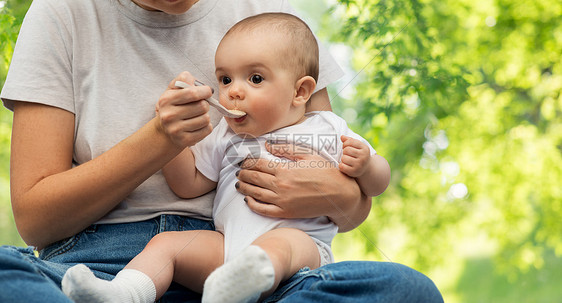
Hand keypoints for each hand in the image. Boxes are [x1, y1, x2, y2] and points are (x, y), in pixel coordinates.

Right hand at [155, 72, 213, 147]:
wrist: (165, 130)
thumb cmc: (174, 105)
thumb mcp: (174, 89)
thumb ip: (184, 79)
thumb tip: (198, 84)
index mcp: (166, 100)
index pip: (192, 93)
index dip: (205, 91)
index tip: (208, 92)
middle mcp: (169, 116)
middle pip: (202, 106)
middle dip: (205, 104)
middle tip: (200, 106)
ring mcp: (176, 130)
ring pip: (206, 119)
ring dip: (206, 116)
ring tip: (198, 116)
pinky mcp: (184, 141)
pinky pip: (207, 130)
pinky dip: (207, 127)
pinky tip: (198, 125)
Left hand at [235, 142, 368, 230]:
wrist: (339, 194)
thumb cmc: (326, 172)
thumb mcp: (308, 154)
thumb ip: (286, 149)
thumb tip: (267, 145)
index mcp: (285, 169)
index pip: (258, 163)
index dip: (248, 161)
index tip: (243, 161)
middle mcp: (280, 185)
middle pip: (254, 178)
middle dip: (243, 174)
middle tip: (238, 172)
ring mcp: (282, 201)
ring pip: (255, 193)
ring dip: (244, 187)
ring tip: (238, 183)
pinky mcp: (285, 213)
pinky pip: (263, 210)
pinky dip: (252, 204)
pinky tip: (248, 200)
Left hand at [339, 135, 370, 177]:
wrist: (366, 169)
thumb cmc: (359, 155)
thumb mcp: (358, 146)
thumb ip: (350, 140)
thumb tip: (342, 136)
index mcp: (365, 148)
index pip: (350, 142)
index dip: (345, 144)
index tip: (346, 147)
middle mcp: (364, 156)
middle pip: (346, 150)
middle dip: (344, 152)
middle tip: (347, 155)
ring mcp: (359, 165)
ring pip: (343, 158)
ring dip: (343, 159)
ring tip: (347, 160)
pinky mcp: (354, 172)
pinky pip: (342, 166)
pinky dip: (341, 166)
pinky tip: (345, 166)